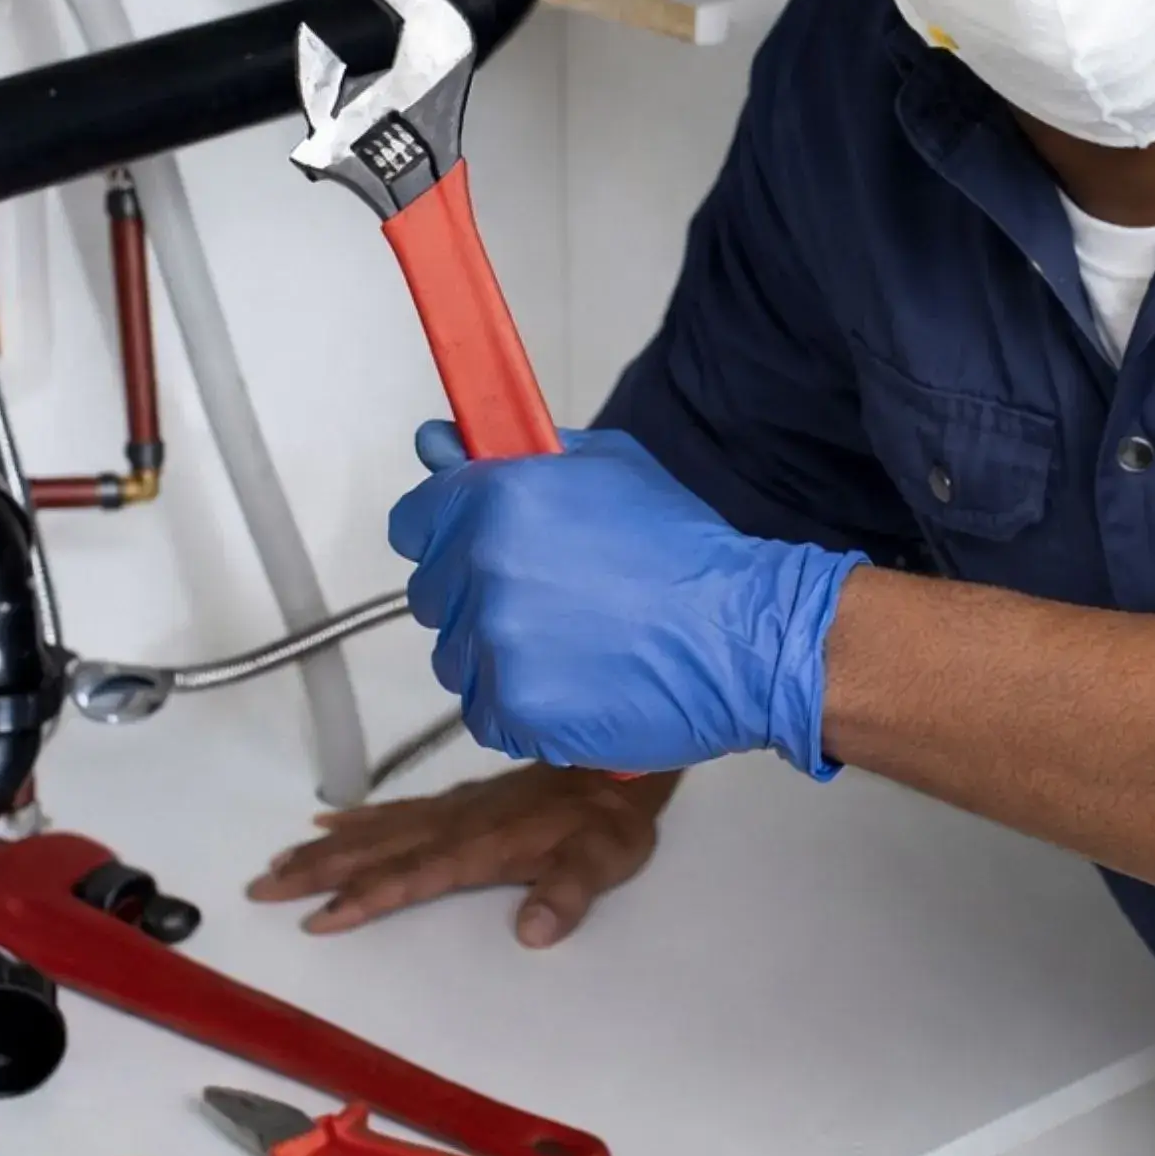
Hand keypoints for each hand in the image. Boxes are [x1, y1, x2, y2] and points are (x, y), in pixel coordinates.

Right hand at [245, 766, 676, 945]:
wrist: (621, 760)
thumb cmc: (609, 819)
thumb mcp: (602, 861)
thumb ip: (567, 895)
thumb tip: (534, 932)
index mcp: (481, 845)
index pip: (412, 876)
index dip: (366, 898)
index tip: (318, 918)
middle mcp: (457, 824)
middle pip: (376, 851)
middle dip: (318, 872)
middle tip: (263, 887)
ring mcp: (454, 808)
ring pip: (377, 830)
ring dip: (327, 849)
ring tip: (279, 864)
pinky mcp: (460, 799)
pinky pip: (396, 809)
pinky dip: (359, 818)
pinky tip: (332, 822)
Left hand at [389, 421, 865, 775]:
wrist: (741, 636)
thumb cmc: (683, 550)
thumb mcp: (607, 469)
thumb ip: (513, 457)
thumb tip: (439, 445)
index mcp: (497, 500)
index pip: (413, 522)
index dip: (444, 531)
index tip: (475, 544)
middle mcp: (483, 570)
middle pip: (432, 593)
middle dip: (475, 593)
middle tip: (548, 598)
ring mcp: (494, 645)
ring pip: (455, 655)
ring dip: (497, 653)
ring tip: (573, 644)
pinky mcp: (512, 710)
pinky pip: (484, 709)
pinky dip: (521, 704)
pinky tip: (577, 683)